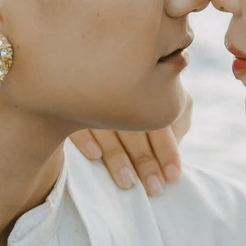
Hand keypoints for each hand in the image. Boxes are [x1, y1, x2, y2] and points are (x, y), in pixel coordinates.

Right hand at [72, 92, 192, 195]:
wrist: (97, 57)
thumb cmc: (145, 93)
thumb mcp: (169, 100)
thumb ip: (176, 123)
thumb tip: (175, 149)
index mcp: (151, 86)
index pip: (160, 123)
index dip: (167, 151)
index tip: (172, 176)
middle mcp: (123, 87)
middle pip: (135, 129)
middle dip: (145, 162)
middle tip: (153, 189)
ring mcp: (95, 93)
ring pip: (108, 129)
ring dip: (118, 158)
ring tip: (128, 183)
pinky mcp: (69, 101)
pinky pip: (77, 121)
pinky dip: (86, 137)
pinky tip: (95, 156)